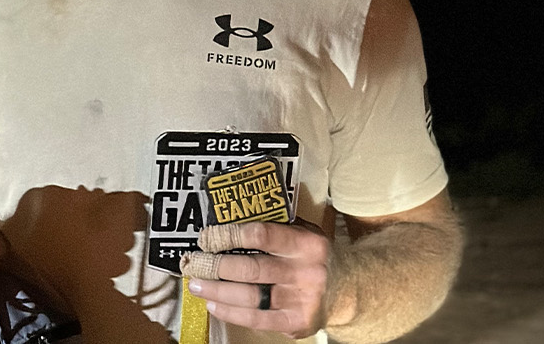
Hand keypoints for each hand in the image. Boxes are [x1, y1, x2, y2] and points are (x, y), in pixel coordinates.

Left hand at [180, 219, 330, 338]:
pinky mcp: (297, 322)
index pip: (262, 235)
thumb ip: (274, 226)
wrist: (348, 287)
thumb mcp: (304, 232)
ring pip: (250, 297)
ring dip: (217, 291)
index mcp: (307, 243)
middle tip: (194, 262)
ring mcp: (302, 300)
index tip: (208, 236)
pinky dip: (231, 312)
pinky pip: (257, 319)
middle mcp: (307, 272)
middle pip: (252, 269)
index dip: (230, 235)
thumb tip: (226, 220)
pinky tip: (214, 304)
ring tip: (197, 285)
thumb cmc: (314, 255)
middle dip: (216, 266)